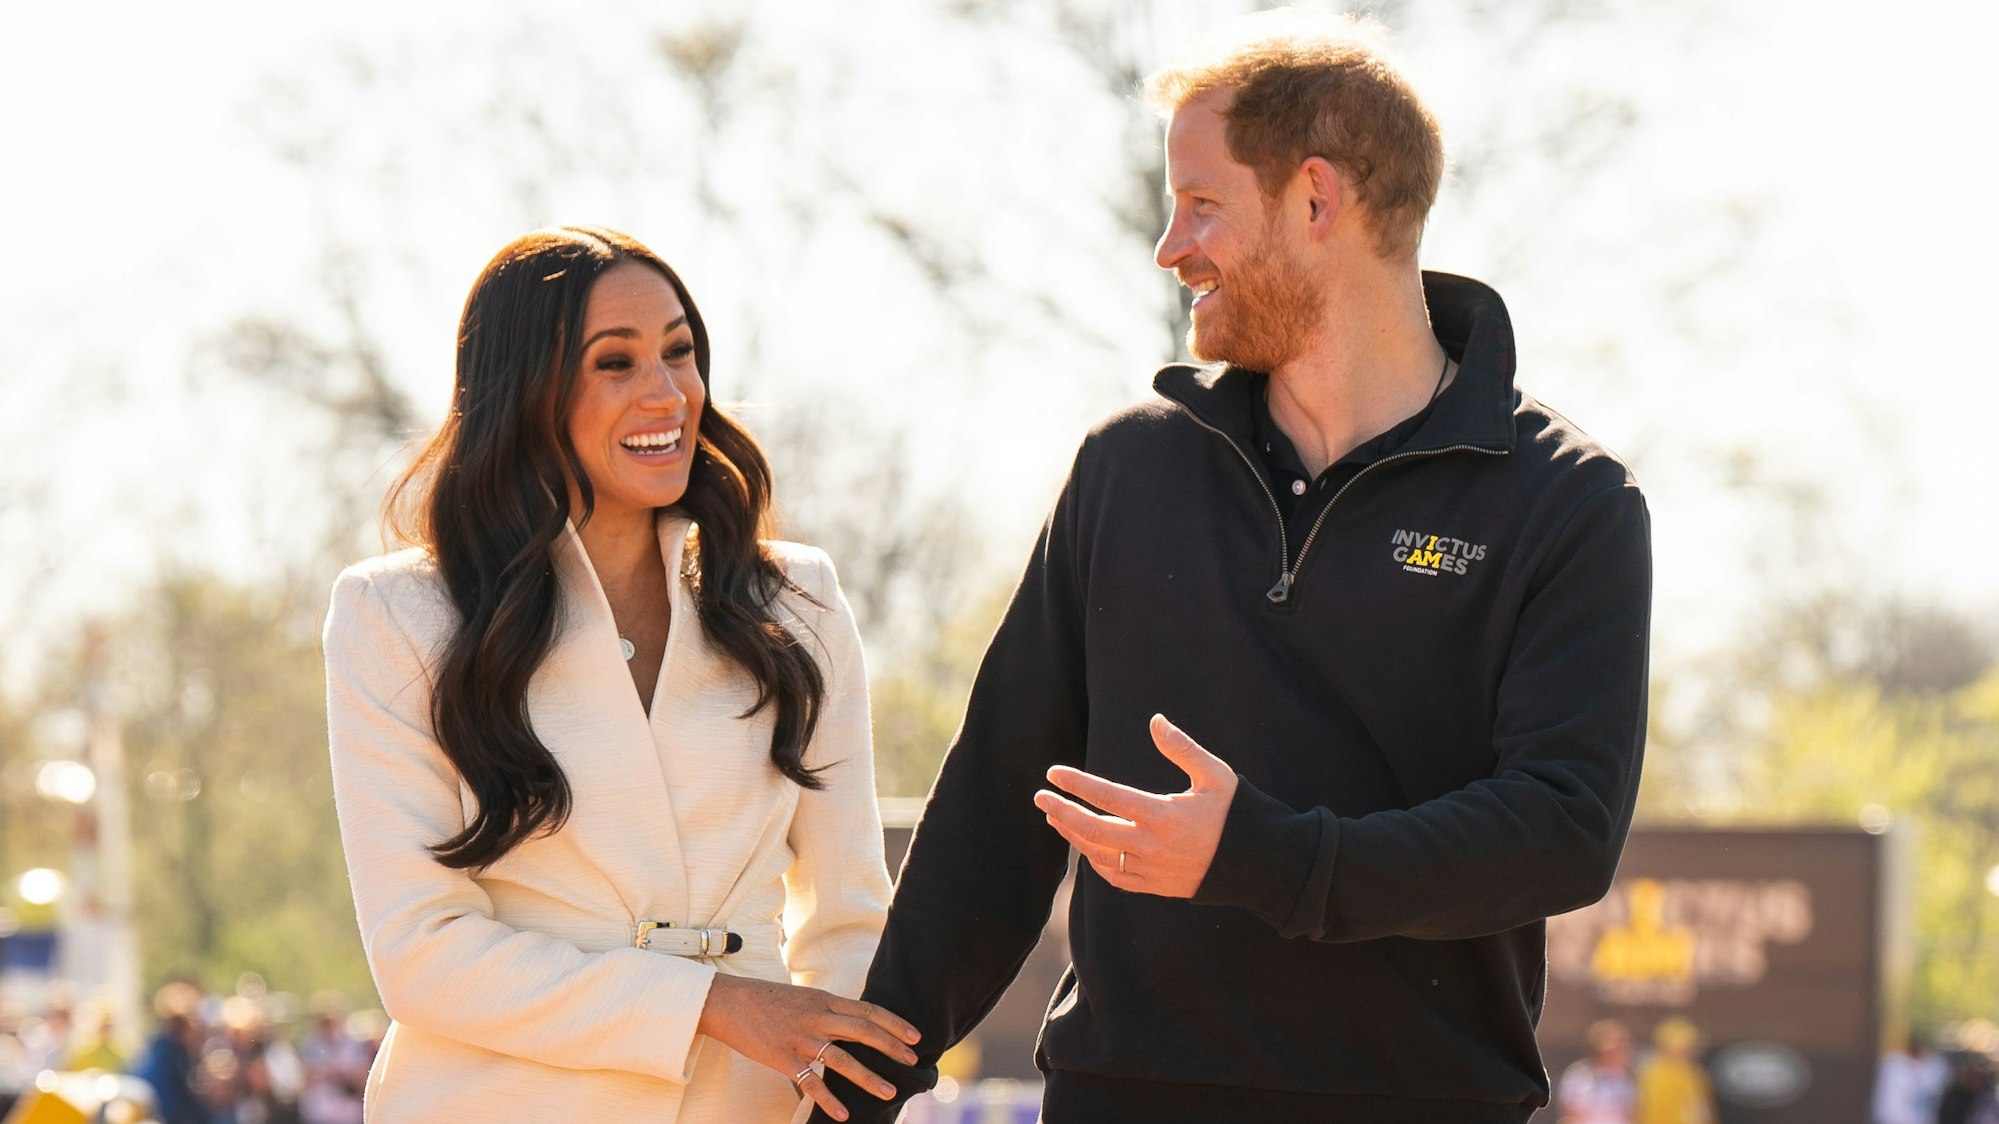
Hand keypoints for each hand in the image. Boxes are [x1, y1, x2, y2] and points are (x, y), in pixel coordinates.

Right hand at [696, 975, 919, 1121]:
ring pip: (842, 1060)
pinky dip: (829, 1100)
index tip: (915, 1036)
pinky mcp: (782, 1058)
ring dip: (869, 1078)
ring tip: (889, 1093)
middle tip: (912, 1061)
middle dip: (892, 1047)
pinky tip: (843, 1114)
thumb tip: (853, 1023)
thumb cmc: (766, 1000)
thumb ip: (828, 1009)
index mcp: (824, 1000)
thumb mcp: (803, 997)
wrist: (728, 1002)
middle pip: (863, 1032)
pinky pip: (810, 1083)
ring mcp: (800, 1038)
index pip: (868, 1011)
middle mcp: (817, 1017)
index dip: (894, 1023)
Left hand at [1033, 713, 1237, 897]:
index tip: (1054, 773)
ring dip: (1074, 836)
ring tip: (1056, 818)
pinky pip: (1115, 877)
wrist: (1260, 864)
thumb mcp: (1215, 774)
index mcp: (1164, 816)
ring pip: (1099, 856)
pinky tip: (1086, 845)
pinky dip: (1095, 861)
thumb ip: (1182, 748)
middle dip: (1062, 813)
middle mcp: (1153, 847)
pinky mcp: (1157, 887)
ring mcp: (1153, 871)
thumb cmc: (1238, 813)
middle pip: (1093, 831)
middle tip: (1040, 798)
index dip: (1077, 784)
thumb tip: (1155, 721)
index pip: (1108, 797)